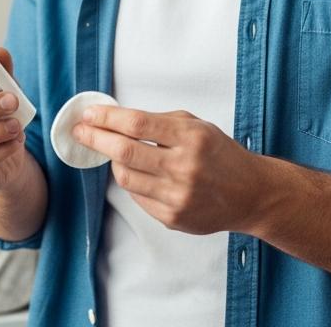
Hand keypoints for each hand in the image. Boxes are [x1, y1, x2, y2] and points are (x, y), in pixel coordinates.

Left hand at [71, 106, 265, 234]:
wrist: (250, 194)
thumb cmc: (220, 155)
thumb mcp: (197, 126)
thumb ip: (160, 122)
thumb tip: (116, 118)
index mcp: (191, 137)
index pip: (137, 124)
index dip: (107, 118)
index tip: (89, 114)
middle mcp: (184, 167)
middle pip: (125, 151)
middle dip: (96, 139)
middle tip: (80, 131)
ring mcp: (178, 196)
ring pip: (125, 177)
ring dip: (112, 161)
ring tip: (112, 151)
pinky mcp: (173, 218)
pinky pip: (137, 196)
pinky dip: (131, 181)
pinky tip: (136, 172)